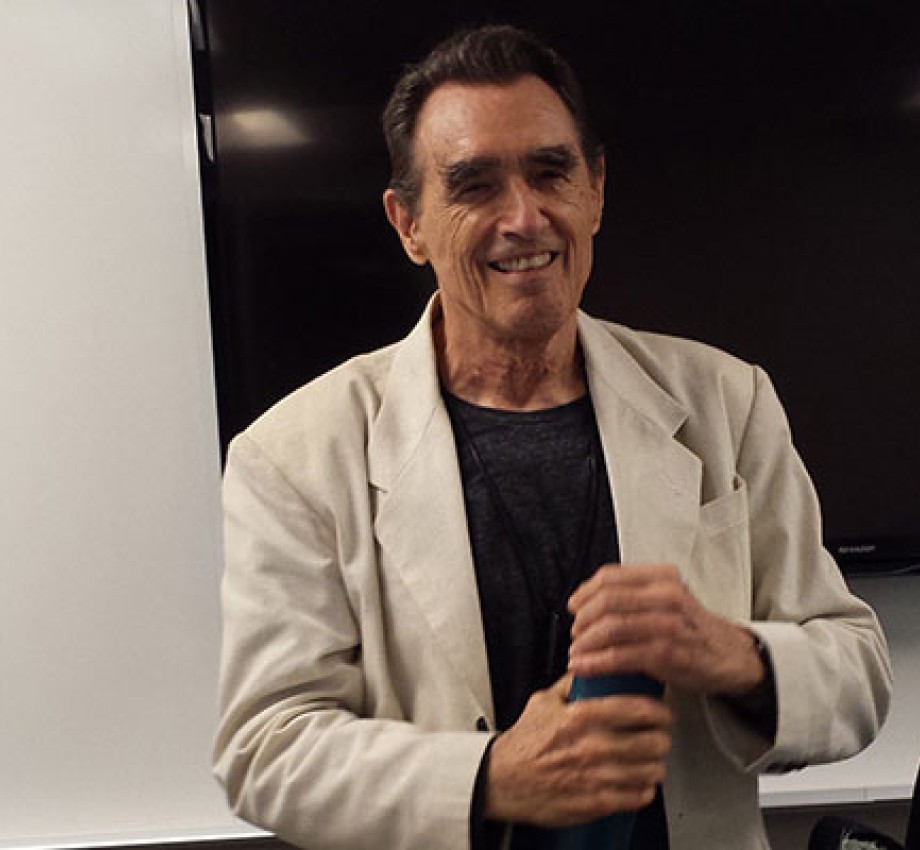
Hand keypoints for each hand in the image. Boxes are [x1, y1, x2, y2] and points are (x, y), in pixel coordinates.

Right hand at [484, 674, 671, 826]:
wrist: (502, 781)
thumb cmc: (524, 743)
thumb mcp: (543, 702)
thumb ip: (572, 685)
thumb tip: (591, 669)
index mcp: (582, 716)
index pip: (638, 709)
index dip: (659, 710)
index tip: (661, 712)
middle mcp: (593, 746)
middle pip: (652, 741)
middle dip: (661, 738)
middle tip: (660, 736)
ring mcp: (596, 776)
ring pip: (650, 770)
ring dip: (655, 765)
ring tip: (651, 761)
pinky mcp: (596, 803)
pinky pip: (638, 797)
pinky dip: (644, 789)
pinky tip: (639, 782)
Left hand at [568, 564, 764, 696]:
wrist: (732, 656)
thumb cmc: (693, 629)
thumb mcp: (668, 598)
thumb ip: (635, 594)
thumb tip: (588, 601)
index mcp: (663, 577)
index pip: (610, 577)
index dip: (584, 592)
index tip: (573, 606)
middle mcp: (667, 596)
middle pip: (606, 600)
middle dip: (582, 619)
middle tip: (574, 634)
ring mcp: (669, 625)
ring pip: (611, 627)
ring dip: (584, 642)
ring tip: (576, 653)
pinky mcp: (668, 654)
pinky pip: (621, 656)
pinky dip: (596, 663)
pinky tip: (584, 667)